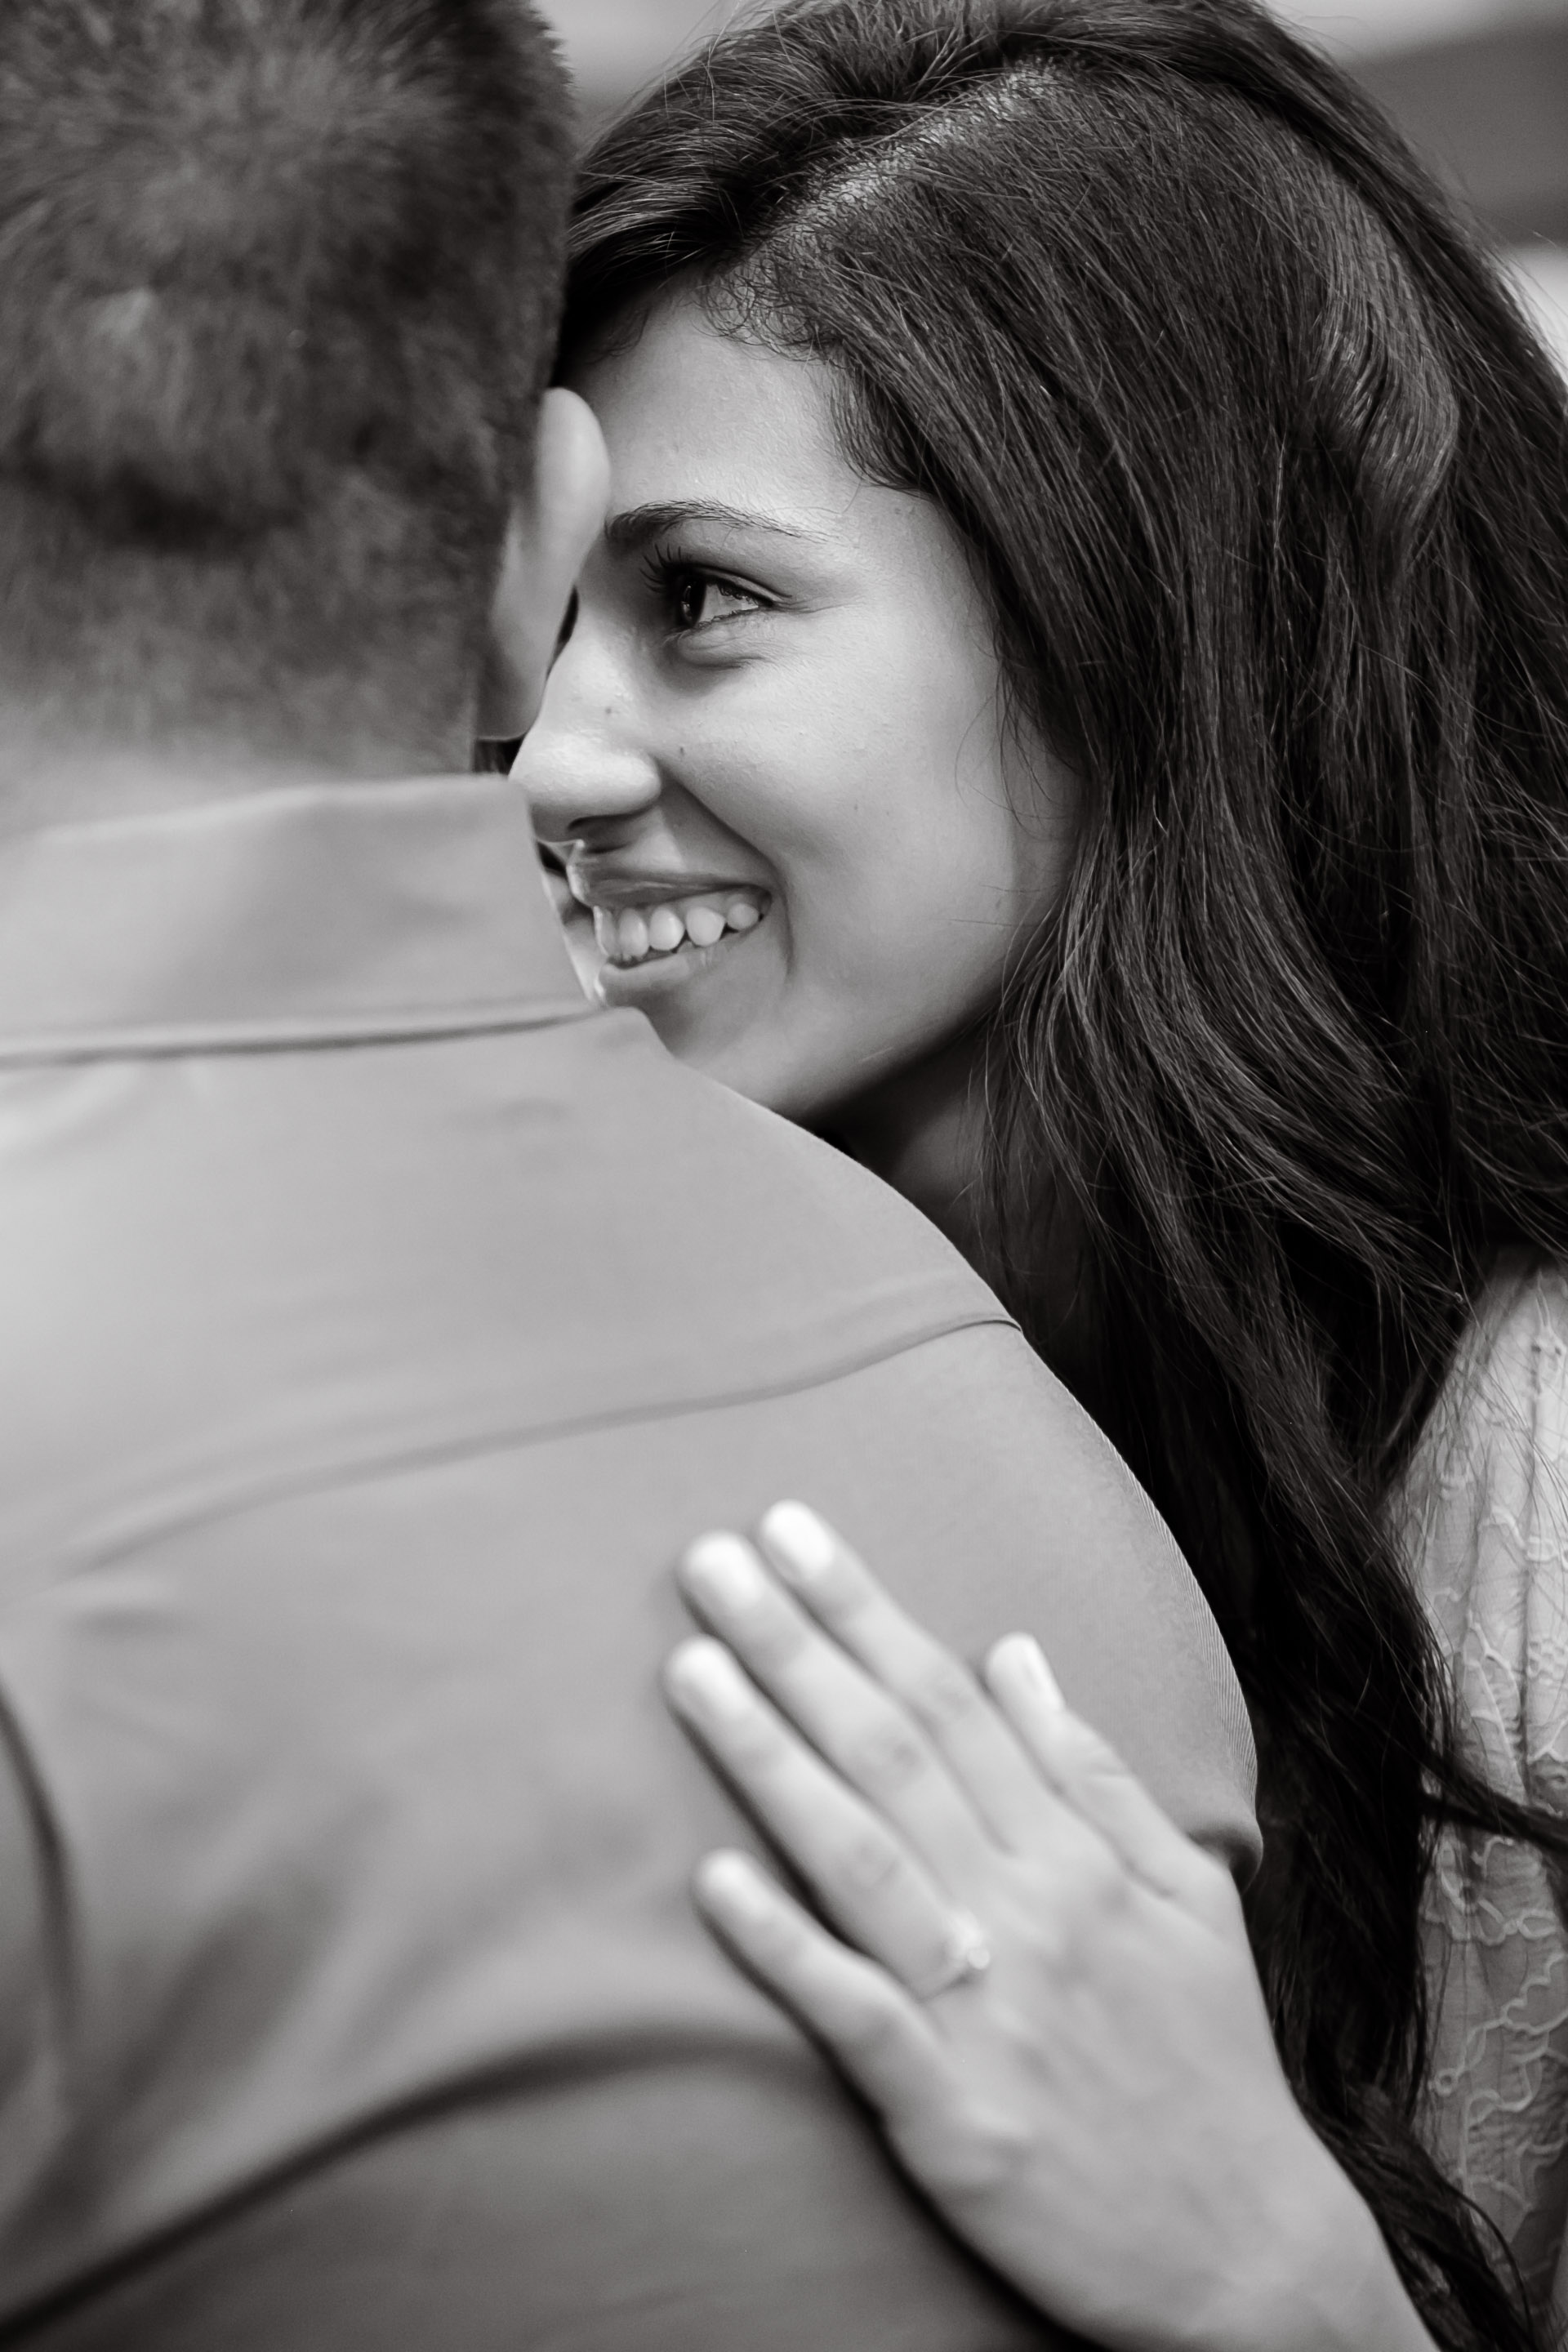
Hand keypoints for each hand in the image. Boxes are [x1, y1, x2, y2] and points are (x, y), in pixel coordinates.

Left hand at [664, 1504, 1430, 2351]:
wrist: (1244, 2253)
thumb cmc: (1206, 2060)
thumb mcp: (1188, 1896)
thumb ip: (1096, 1772)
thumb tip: (1017, 1653)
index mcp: (1076, 1855)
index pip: (951, 1701)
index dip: (864, 1611)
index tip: (791, 1531)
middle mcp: (1027, 1911)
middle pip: (894, 1754)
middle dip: (797, 1647)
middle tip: (709, 1558)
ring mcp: (986, 2011)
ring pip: (862, 1858)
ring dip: (771, 1758)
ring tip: (692, 1668)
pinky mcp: (952, 2115)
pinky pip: (856, 2015)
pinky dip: (785, 1948)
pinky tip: (711, 1883)